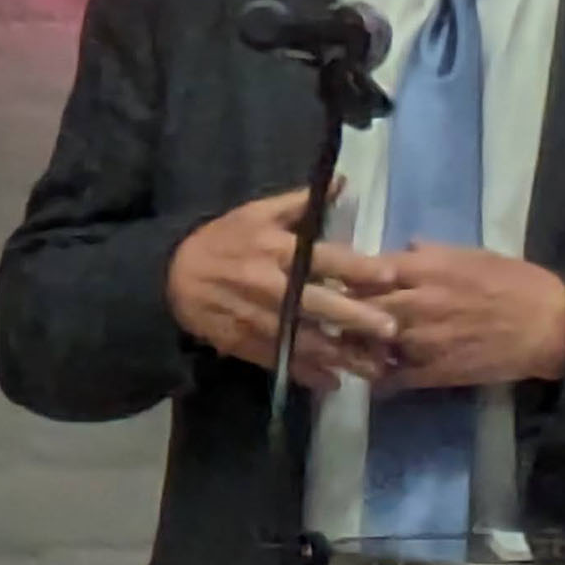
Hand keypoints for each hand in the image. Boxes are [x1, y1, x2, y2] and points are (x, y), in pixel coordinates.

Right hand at [166, 186, 398, 390]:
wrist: (172, 277)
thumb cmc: (222, 240)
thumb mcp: (255, 213)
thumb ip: (299, 202)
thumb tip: (340, 182)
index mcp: (275, 251)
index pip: (323, 259)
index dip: (357, 268)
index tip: (390, 275)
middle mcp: (270, 288)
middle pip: (317, 305)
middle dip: (355, 319)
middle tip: (392, 330)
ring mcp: (257, 320)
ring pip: (303, 340)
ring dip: (339, 355)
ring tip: (373, 367)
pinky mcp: (245, 344)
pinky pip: (280, 361)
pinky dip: (306, 374)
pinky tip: (332, 383)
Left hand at [325, 243, 564, 389]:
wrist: (549, 325)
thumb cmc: (516, 282)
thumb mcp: (476, 255)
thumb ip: (435, 253)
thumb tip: (406, 249)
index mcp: (428, 268)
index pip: (368, 270)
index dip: (352, 276)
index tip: (344, 280)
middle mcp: (418, 302)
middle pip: (359, 306)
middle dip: (345, 310)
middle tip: (338, 314)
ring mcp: (422, 340)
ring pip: (368, 343)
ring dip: (357, 344)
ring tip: (352, 345)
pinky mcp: (431, 372)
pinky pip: (390, 377)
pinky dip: (379, 376)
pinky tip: (377, 373)